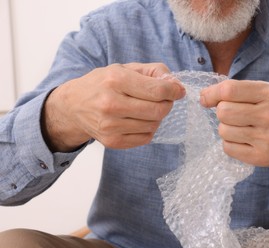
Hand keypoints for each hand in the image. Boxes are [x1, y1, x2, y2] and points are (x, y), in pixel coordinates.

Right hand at [41, 63, 184, 151]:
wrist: (73, 106)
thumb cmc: (103, 84)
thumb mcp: (124, 68)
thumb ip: (153, 71)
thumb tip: (176, 85)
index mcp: (116, 80)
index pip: (158, 90)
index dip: (174, 91)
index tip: (178, 90)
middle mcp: (111, 104)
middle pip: (159, 110)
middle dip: (167, 104)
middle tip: (163, 99)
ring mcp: (111, 126)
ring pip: (154, 125)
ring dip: (157, 116)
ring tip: (146, 108)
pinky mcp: (112, 142)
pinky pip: (146, 138)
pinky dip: (149, 128)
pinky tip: (139, 120)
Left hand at [200, 80, 268, 190]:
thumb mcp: (260, 93)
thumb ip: (233, 90)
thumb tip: (203, 97)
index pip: (229, 90)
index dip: (212, 94)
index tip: (206, 99)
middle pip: (223, 112)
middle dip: (222, 113)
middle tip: (234, 116)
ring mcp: (268, 138)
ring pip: (223, 131)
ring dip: (226, 129)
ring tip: (241, 128)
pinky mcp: (262, 157)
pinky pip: (228, 148)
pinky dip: (230, 144)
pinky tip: (244, 141)